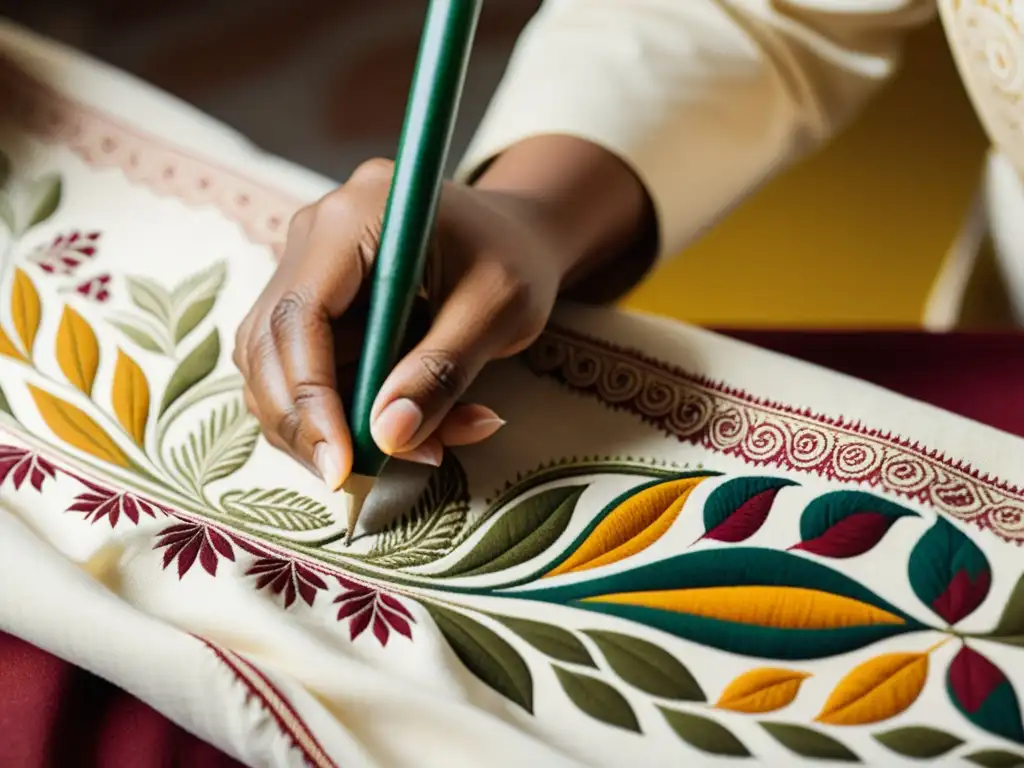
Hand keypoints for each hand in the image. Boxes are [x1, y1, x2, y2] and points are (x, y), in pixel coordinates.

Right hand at [234, 159, 564, 488]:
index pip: (300, 316)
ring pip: (273, 366)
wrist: (514, 234)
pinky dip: (337, 413)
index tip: (342, 462)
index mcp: (354, 218)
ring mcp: (304, 266)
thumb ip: (442, 372)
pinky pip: (299, 368)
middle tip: (355, 476)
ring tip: (400, 451)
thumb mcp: (497, 311)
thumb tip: (388, 436)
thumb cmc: (513, 259)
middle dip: (306, 423)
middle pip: (268, 345)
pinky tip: (395, 429)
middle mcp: (313, 236)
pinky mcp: (312, 300)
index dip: (310, 397)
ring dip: (320, 425)